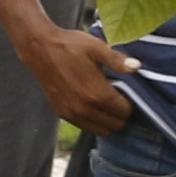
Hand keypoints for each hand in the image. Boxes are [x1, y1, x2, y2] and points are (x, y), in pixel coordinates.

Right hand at [22, 28, 137, 135]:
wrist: (39, 49)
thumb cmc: (70, 46)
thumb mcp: (96, 47)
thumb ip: (117, 60)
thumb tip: (136, 67)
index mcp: (97, 94)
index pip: (124, 112)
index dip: (130, 104)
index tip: (127, 93)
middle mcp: (85, 109)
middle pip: (115, 125)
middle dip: (120, 114)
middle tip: (118, 99)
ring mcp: (72, 113)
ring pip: (101, 130)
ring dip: (107, 120)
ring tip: (105, 104)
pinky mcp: (61, 113)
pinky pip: (85, 127)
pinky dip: (93, 121)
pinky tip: (91, 105)